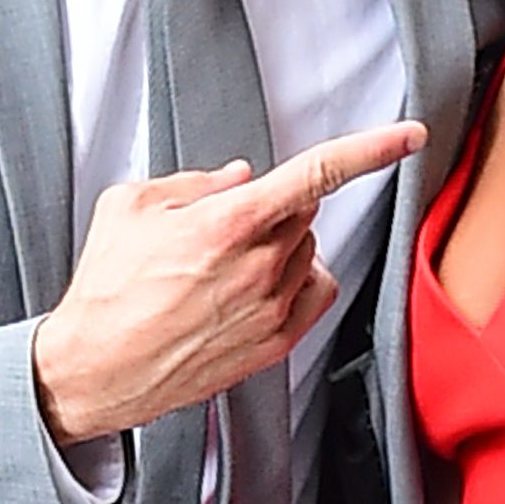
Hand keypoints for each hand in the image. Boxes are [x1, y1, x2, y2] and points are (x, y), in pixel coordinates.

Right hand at [33, 120, 426, 444]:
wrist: (96, 369)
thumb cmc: (106, 289)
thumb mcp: (131, 206)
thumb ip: (195, 182)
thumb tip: (239, 177)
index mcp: (227, 224)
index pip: (317, 173)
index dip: (371, 148)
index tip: (408, 134)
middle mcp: (259, 267)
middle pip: (305, 211)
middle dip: (273, 206)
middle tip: (222, 225)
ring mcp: (271, 308)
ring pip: (309, 250)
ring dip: (280, 245)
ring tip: (221, 266)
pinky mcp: (275, 343)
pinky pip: (314, 291)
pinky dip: (297, 279)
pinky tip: (258, 286)